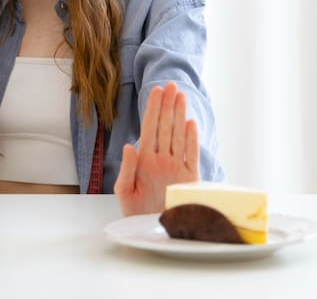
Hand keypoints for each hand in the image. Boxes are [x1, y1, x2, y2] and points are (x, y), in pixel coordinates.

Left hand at [114, 82, 198, 215]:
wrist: (154, 230)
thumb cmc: (136, 212)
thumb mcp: (125, 191)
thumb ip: (127, 168)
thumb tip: (129, 145)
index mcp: (144, 159)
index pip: (149, 128)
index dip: (153, 109)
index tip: (156, 91)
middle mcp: (161, 159)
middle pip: (165, 126)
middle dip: (167, 105)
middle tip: (170, 84)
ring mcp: (176, 167)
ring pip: (178, 135)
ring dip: (179, 115)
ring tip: (180, 95)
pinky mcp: (189, 178)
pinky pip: (190, 154)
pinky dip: (191, 139)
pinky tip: (190, 123)